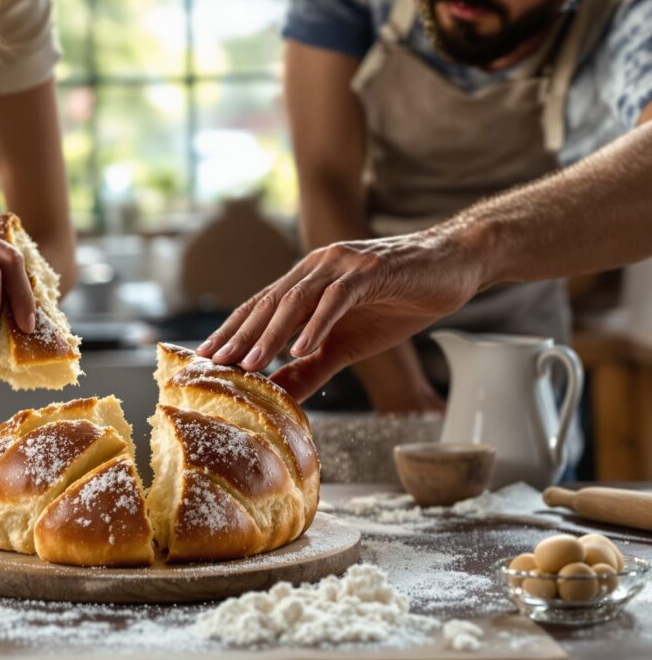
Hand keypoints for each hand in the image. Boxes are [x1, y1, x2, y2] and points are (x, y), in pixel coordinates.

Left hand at [197, 227, 483, 401]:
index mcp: (307, 280)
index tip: (205, 360)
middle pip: (269, 302)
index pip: (260, 307)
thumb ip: (311, 366)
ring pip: (297, 299)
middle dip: (239, 336)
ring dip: (271, 333)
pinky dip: (317, 323)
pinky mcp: (373, 271)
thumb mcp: (348, 344)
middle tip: (214, 365)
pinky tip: (301, 348)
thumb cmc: (398, 303)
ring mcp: (344, 265)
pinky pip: (338, 298)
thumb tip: (277, 394)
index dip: (232, 332)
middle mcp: (318, 266)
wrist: (454, 266)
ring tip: (250, 362)